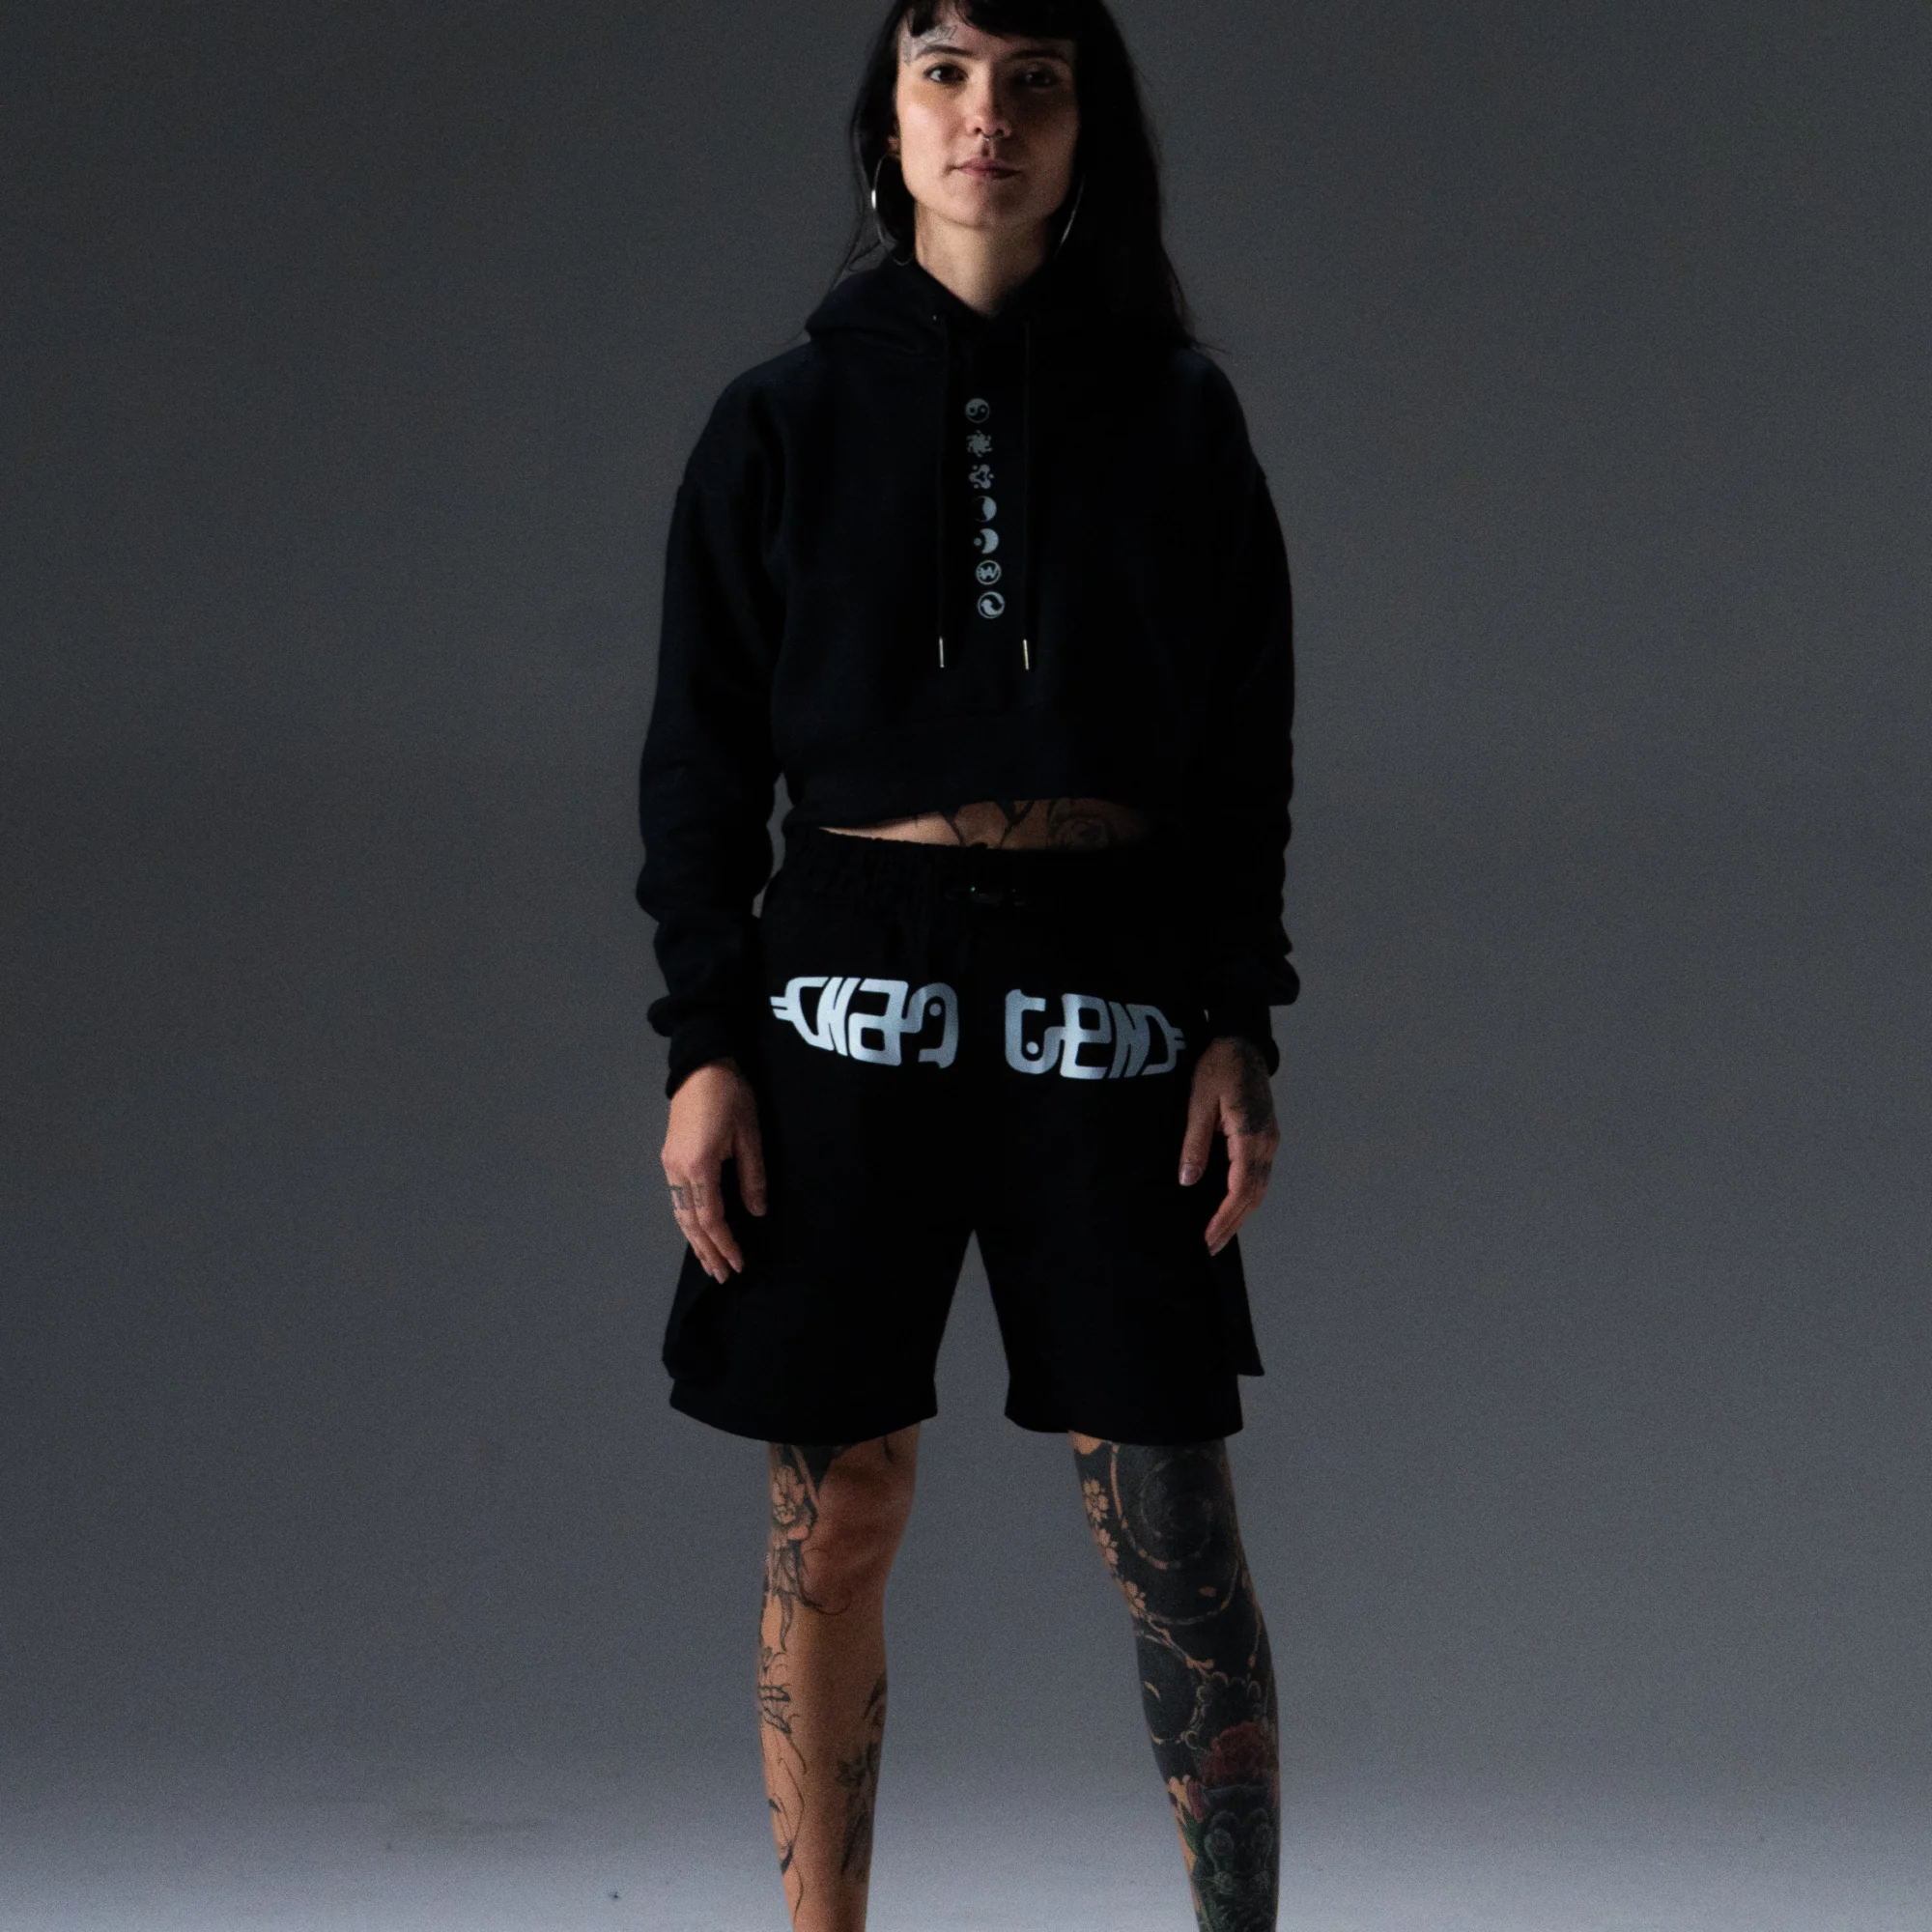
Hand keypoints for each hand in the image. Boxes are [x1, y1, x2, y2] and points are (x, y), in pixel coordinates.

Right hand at [662, 1057, 766, 1282]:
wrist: (701, 1065)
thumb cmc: (730, 1095)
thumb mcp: (749, 1134)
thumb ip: (753, 1176)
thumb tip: (757, 1211)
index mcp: (698, 1166)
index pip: (711, 1218)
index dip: (725, 1244)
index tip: (739, 1263)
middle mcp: (677, 1170)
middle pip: (690, 1223)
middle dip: (707, 1251)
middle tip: (723, 1276)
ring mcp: (669, 1164)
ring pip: (679, 1214)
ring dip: (695, 1241)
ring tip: (709, 1263)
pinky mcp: (669, 1158)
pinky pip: (677, 1200)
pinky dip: (688, 1222)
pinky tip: (697, 1232)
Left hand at [1178, 1036, 1278, 1254]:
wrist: (1242, 1042)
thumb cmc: (1218, 1067)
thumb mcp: (1198, 1102)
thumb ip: (1194, 1143)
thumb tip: (1187, 1181)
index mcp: (1251, 1137)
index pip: (1240, 1190)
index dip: (1224, 1218)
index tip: (1207, 1239)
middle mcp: (1267, 1143)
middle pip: (1253, 1195)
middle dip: (1232, 1224)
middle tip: (1210, 1247)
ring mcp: (1270, 1140)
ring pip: (1259, 1187)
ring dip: (1240, 1213)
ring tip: (1218, 1234)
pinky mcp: (1266, 1136)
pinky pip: (1258, 1174)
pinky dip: (1245, 1195)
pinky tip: (1229, 1205)